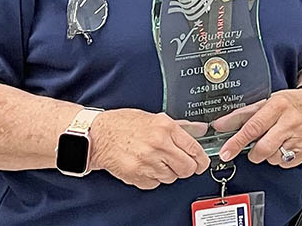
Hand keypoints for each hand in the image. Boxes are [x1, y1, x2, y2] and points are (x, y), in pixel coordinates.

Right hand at [88, 108, 210, 189]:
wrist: (98, 135)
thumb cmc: (124, 124)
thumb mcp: (156, 118)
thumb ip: (181, 127)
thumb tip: (201, 130)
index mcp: (166, 128)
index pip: (194, 149)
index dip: (202, 159)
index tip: (202, 163)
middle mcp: (158, 145)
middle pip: (187, 168)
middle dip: (187, 168)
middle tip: (181, 164)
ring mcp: (147, 162)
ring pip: (171, 177)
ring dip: (168, 172)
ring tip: (157, 160)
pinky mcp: (137, 175)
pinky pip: (155, 184)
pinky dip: (153, 178)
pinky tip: (146, 166)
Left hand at [213, 88, 301, 166]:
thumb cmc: (289, 103)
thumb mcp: (265, 102)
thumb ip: (241, 115)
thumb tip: (219, 126)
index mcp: (278, 106)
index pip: (253, 127)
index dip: (237, 142)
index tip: (226, 152)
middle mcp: (291, 121)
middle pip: (263, 148)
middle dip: (253, 153)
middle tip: (255, 146)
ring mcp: (301, 136)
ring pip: (273, 158)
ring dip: (268, 154)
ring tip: (275, 140)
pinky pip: (285, 163)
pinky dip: (280, 158)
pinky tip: (284, 145)